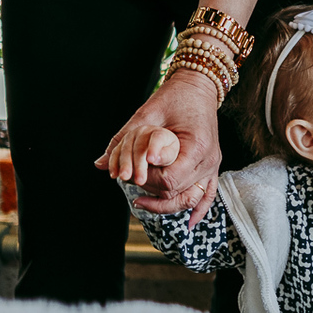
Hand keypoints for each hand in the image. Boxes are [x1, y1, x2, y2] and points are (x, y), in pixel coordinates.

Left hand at [96, 69, 221, 226]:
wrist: (198, 87)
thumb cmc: (174, 97)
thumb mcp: (146, 114)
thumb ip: (124, 140)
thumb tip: (101, 165)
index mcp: (197, 146)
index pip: (169, 179)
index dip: (146, 179)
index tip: (132, 169)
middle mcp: (209, 160)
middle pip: (177, 192)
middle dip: (150, 189)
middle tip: (129, 180)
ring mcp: (212, 165)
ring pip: (190, 199)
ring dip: (166, 206)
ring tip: (141, 203)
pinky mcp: (210, 167)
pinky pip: (207, 195)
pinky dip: (199, 211)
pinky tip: (188, 224)